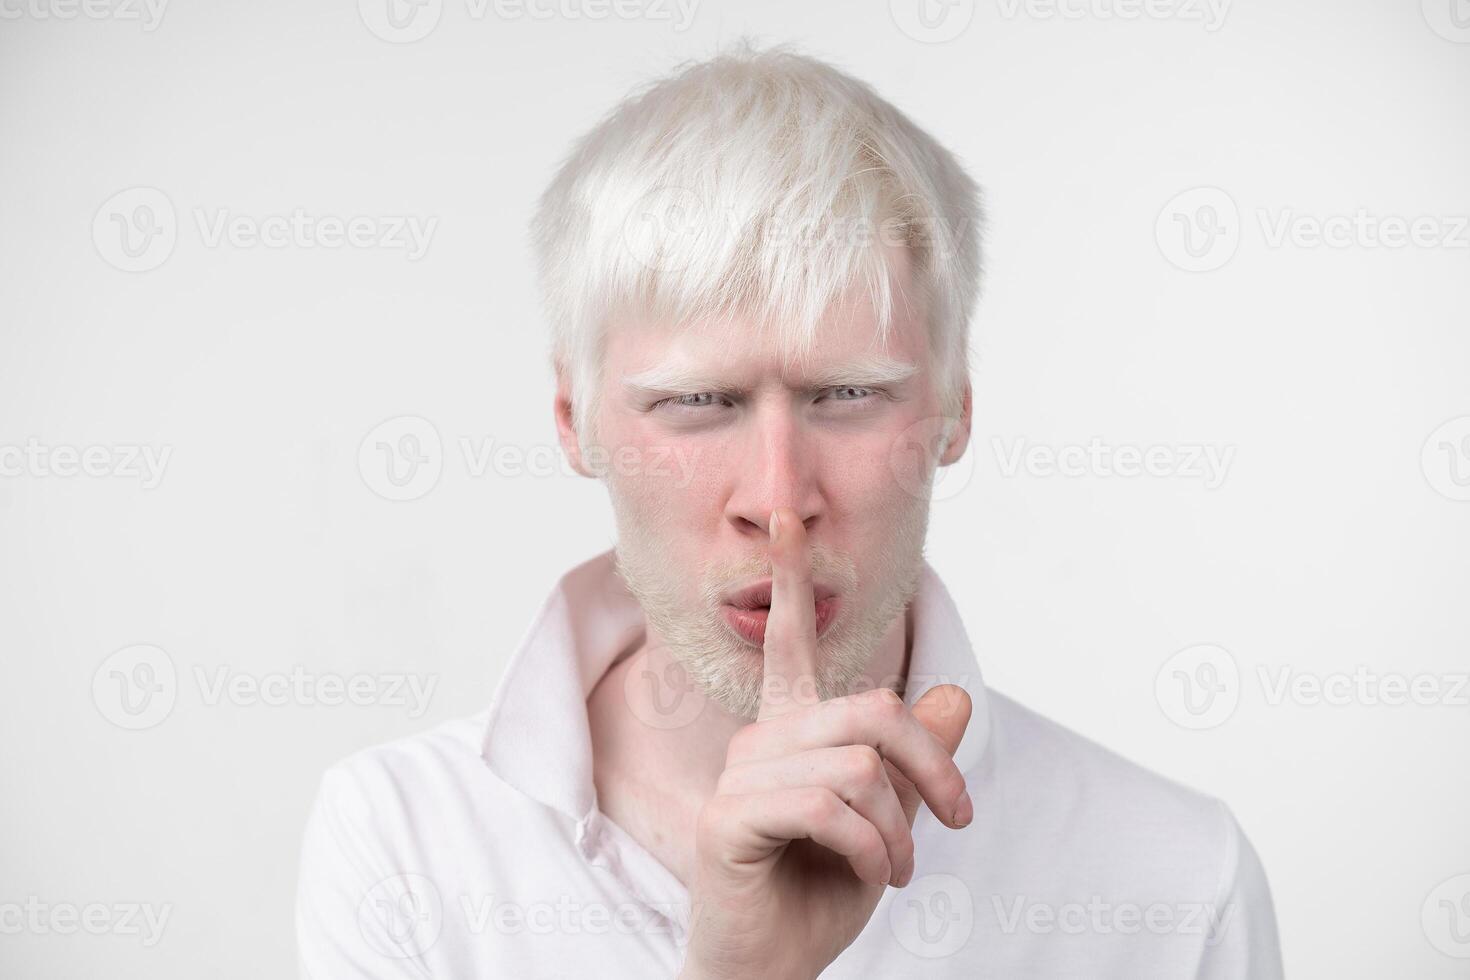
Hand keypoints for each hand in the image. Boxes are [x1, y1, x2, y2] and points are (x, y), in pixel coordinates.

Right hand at [679, 507, 972, 979]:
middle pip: (869, 709)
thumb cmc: (821, 893)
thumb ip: (915, 762)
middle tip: (957, 818)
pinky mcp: (729, 818)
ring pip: (855, 763)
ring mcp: (740, 776)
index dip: (787, 576)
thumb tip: (955, 696)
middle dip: (930, 764)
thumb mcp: (891, 824)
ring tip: (902, 868)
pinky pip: (829, 807)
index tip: (786, 513)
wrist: (774, 968)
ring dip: (900, 827)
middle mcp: (762, 740)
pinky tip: (878, 876)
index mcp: (793, 731)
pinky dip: (874, 848)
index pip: (790, 640)